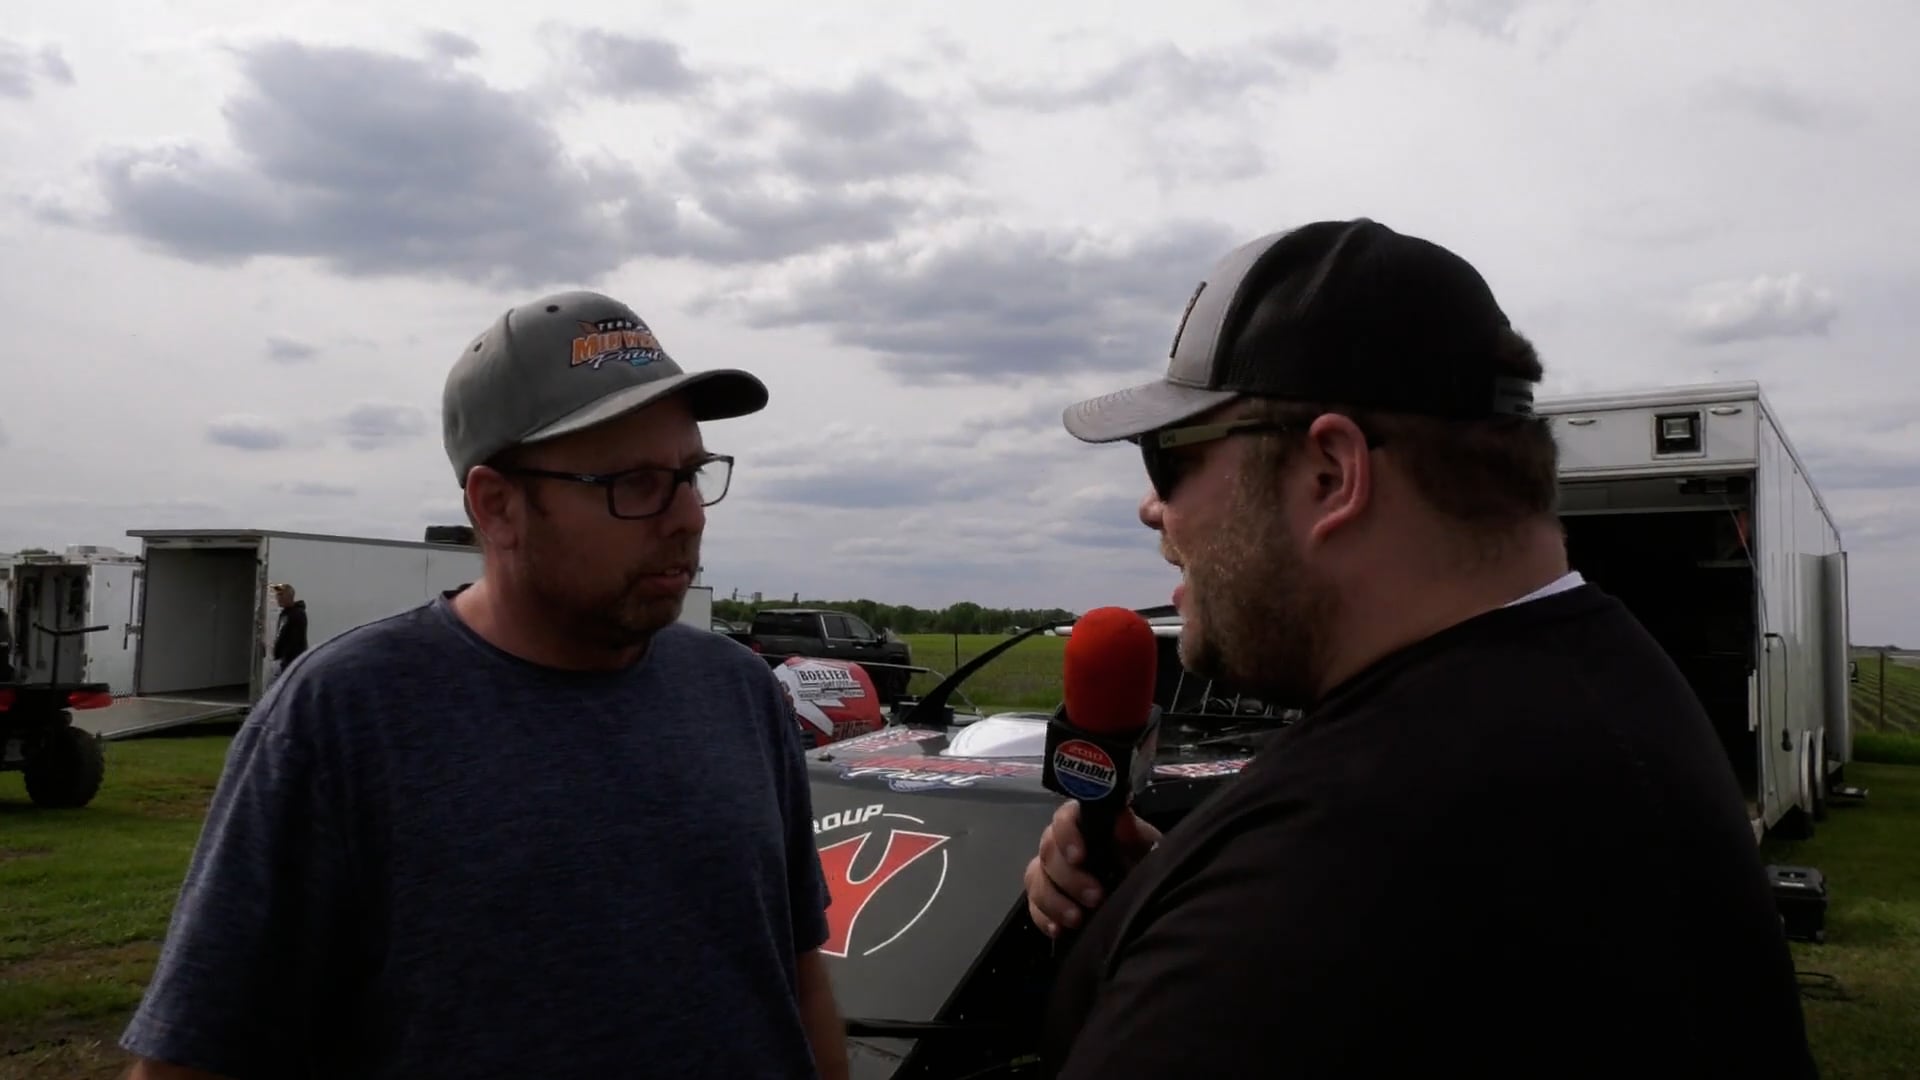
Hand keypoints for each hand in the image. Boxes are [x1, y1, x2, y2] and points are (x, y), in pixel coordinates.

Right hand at [1023, 799, 1161, 937]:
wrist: (1144, 898)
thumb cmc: (1145, 865)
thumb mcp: (1148, 849)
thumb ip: (1134, 835)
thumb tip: (1121, 820)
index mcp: (1085, 824)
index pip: (1064, 818)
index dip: (1066, 835)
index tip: (1079, 857)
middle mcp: (1061, 843)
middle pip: (1048, 851)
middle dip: (1069, 878)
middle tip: (1095, 897)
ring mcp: (1050, 871)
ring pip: (1035, 879)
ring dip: (1054, 901)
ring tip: (1077, 919)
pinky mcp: (1046, 899)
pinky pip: (1033, 906)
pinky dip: (1043, 918)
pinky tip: (1058, 930)